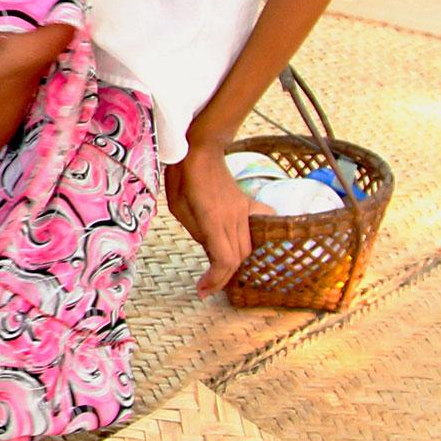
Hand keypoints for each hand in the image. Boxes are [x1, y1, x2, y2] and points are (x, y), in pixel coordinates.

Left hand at [166, 143, 259, 293]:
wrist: (200, 150)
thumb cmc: (182, 177)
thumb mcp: (179, 209)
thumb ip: (197, 232)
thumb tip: (211, 250)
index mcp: (213, 220)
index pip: (224, 260)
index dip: (216, 280)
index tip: (203, 291)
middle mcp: (234, 218)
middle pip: (238, 257)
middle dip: (222, 276)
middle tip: (207, 285)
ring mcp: (245, 210)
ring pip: (248, 246)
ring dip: (235, 262)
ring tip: (219, 271)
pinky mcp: (249, 203)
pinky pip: (261, 227)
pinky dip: (258, 241)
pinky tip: (249, 246)